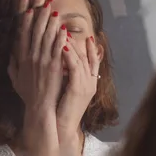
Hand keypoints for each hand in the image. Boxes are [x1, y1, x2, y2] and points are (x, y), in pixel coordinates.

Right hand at [8, 0, 68, 155]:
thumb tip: (12, 51)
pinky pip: (57, 47)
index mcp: (21, 56)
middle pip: (34, 27)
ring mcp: (42, 60)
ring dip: (48, 17)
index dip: (24, 13)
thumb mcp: (16, 78)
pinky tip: (61, 24)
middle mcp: (30, 55)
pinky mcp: (54, 66)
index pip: (22, 29)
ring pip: (45, 34)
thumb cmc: (28, 95)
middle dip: (37, 8)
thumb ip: (14, 63)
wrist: (39, 109)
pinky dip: (58, 35)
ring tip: (51, 3)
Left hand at [57, 36, 99, 155]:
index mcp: (88, 82)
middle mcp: (90, 82)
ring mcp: (86, 85)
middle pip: (88, 56)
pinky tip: (63, 45)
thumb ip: (67, 77)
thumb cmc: (62, 111)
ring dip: (73, 43)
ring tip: (63, 30)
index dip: (91, 47)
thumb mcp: (66, 90)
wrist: (62, 128)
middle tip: (68, 26)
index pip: (93, 60)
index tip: (88, 35)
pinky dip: (70, 55)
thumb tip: (63, 63)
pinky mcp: (78, 88)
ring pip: (82, 59)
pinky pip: (76, 68)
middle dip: (79, 40)